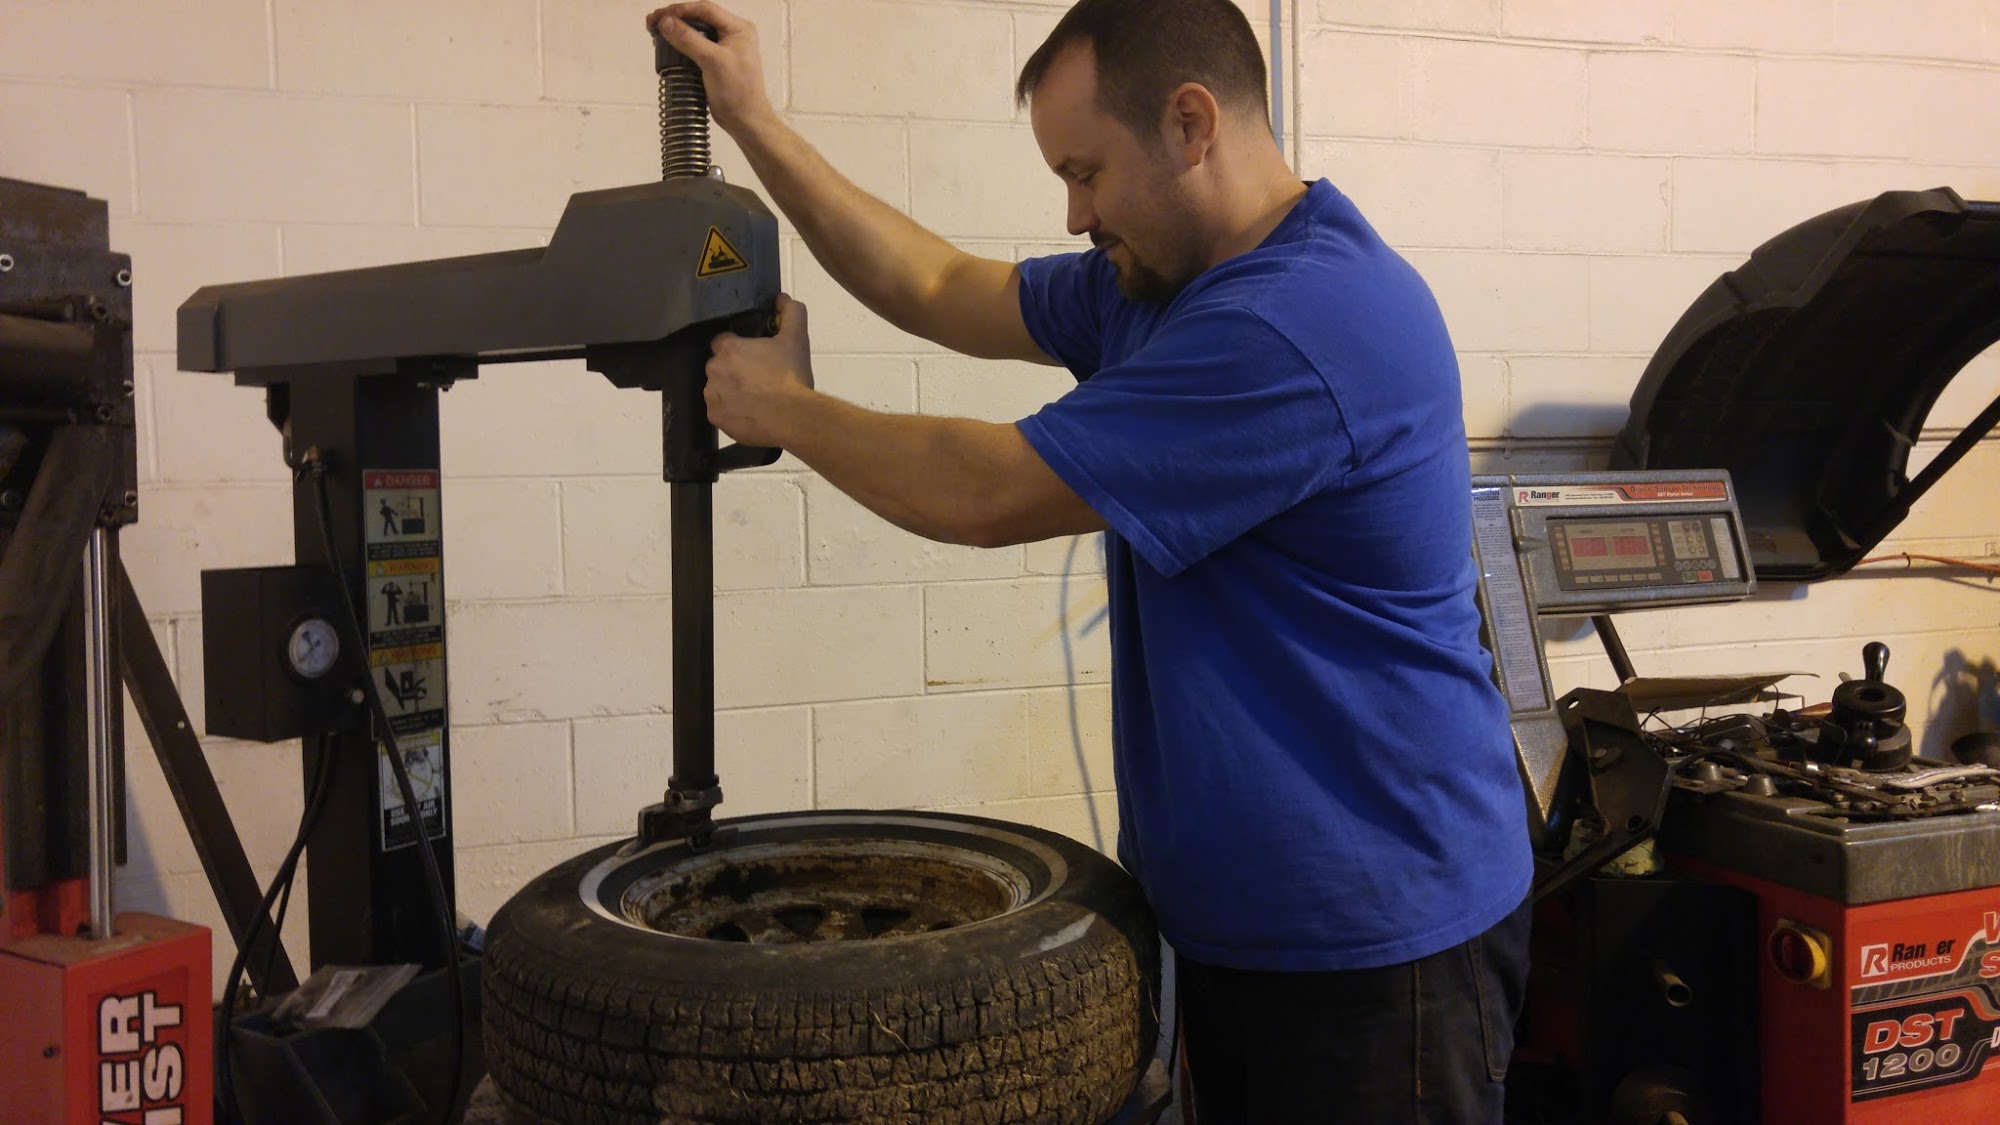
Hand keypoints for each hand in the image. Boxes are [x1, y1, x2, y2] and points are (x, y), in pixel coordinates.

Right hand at [645, 2, 774, 135]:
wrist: (746, 121)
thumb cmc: (735, 90)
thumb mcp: (713, 61)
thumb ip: (689, 39)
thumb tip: (664, 21)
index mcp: (738, 28)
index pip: (705, 9)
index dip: (680, 9)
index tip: (658, 16)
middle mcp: (732, 33)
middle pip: (699, 17)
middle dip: (674, 18)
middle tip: (650, 22)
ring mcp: (725, 47)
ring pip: (696, 31)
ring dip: (675, 30)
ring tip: (654, 31)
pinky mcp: (716, 61)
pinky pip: (696, 45)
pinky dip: (680, 43)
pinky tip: (665, 45)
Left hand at [704, 295, 814, 446]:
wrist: (791, 416)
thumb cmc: (791, 376)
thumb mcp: (797, 339)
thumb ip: (791, 312)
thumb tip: (782, 299)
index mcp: (728, 349)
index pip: (723, 341)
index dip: (739, 348)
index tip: (754, 356)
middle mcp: (713, 370)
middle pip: (720, 366)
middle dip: (734, 370)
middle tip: (759, 378)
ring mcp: (712, 396)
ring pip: (718, 389)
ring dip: (731, 391)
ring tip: (756, 399)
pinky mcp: (715, 418)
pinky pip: (720, 412)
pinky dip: (732, 412)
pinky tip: (750, 413)